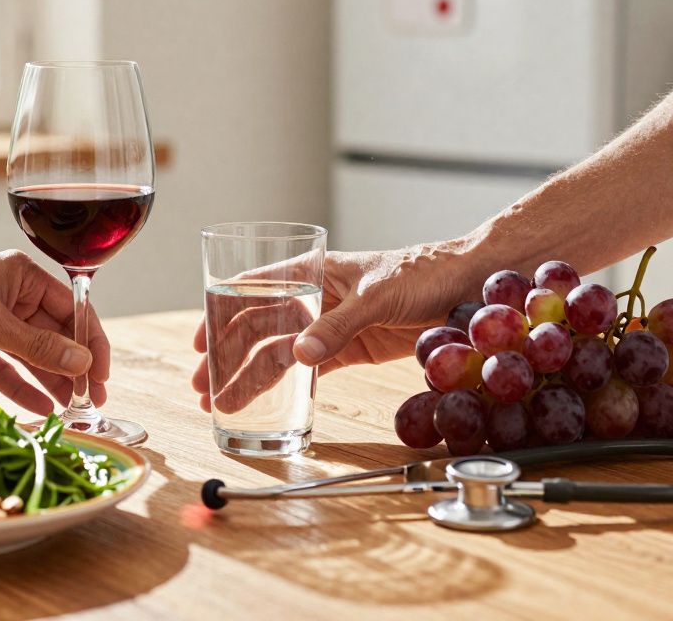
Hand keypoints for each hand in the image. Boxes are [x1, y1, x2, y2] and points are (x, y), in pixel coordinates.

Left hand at [0, 249, 108, 414]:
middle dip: (74, 367)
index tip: (102, 374)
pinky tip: (41, 406)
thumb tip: (81, 362)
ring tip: (72, 410)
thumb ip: (37, 346)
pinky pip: (4, 368)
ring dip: (51, 381)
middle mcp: (11, 297)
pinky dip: (21, 387)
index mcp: (22, 276)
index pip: (72, 310)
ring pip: (31, 355)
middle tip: (92, 400)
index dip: (92, 343)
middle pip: (54, 335)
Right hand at [190, 245, 472, 410]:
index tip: (199, 342)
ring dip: (252, 376)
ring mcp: (333, 324)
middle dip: (229, 357)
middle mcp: (316, 297)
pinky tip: (268, 402)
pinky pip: (311, 369)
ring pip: (281, 352)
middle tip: (204, 387)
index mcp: (315, 271)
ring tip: (226, 402)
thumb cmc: (426, 272)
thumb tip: (299, 355)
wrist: (472, 285)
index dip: (222, 314)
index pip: (254, 290)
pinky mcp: (353, 347)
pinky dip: (289, 385)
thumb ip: (338, 326)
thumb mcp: (378, 296)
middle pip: (260, 328)